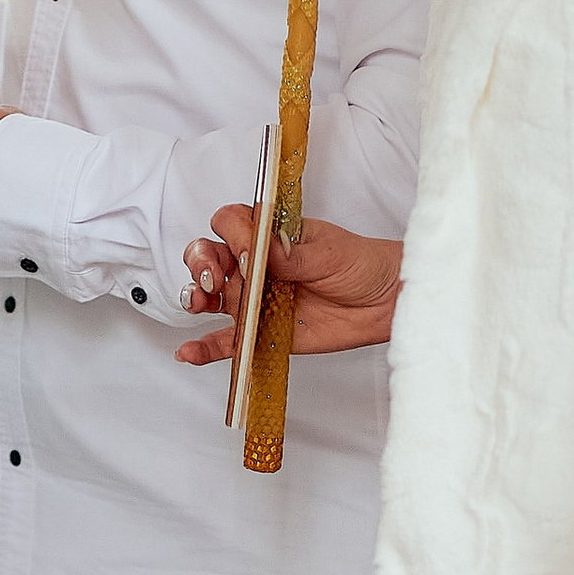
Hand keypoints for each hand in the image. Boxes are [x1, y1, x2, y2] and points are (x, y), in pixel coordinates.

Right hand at [175, 208, 402, 364]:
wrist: (384, 303)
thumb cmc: (361, 266)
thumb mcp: (329, 252)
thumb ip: (292, 254)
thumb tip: (262, 250)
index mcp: (269, 234)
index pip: (231, 223)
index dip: (232, 235)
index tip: (249, 252)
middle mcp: (255, 264)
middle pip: (208, 255)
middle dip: (201, 264)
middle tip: (215, 278)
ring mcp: (254, 298)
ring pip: (209, 295)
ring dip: (196, 297)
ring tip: (201, 303)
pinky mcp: (259, 332)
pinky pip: (225, 341)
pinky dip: (205, 347)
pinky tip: (189, 352)